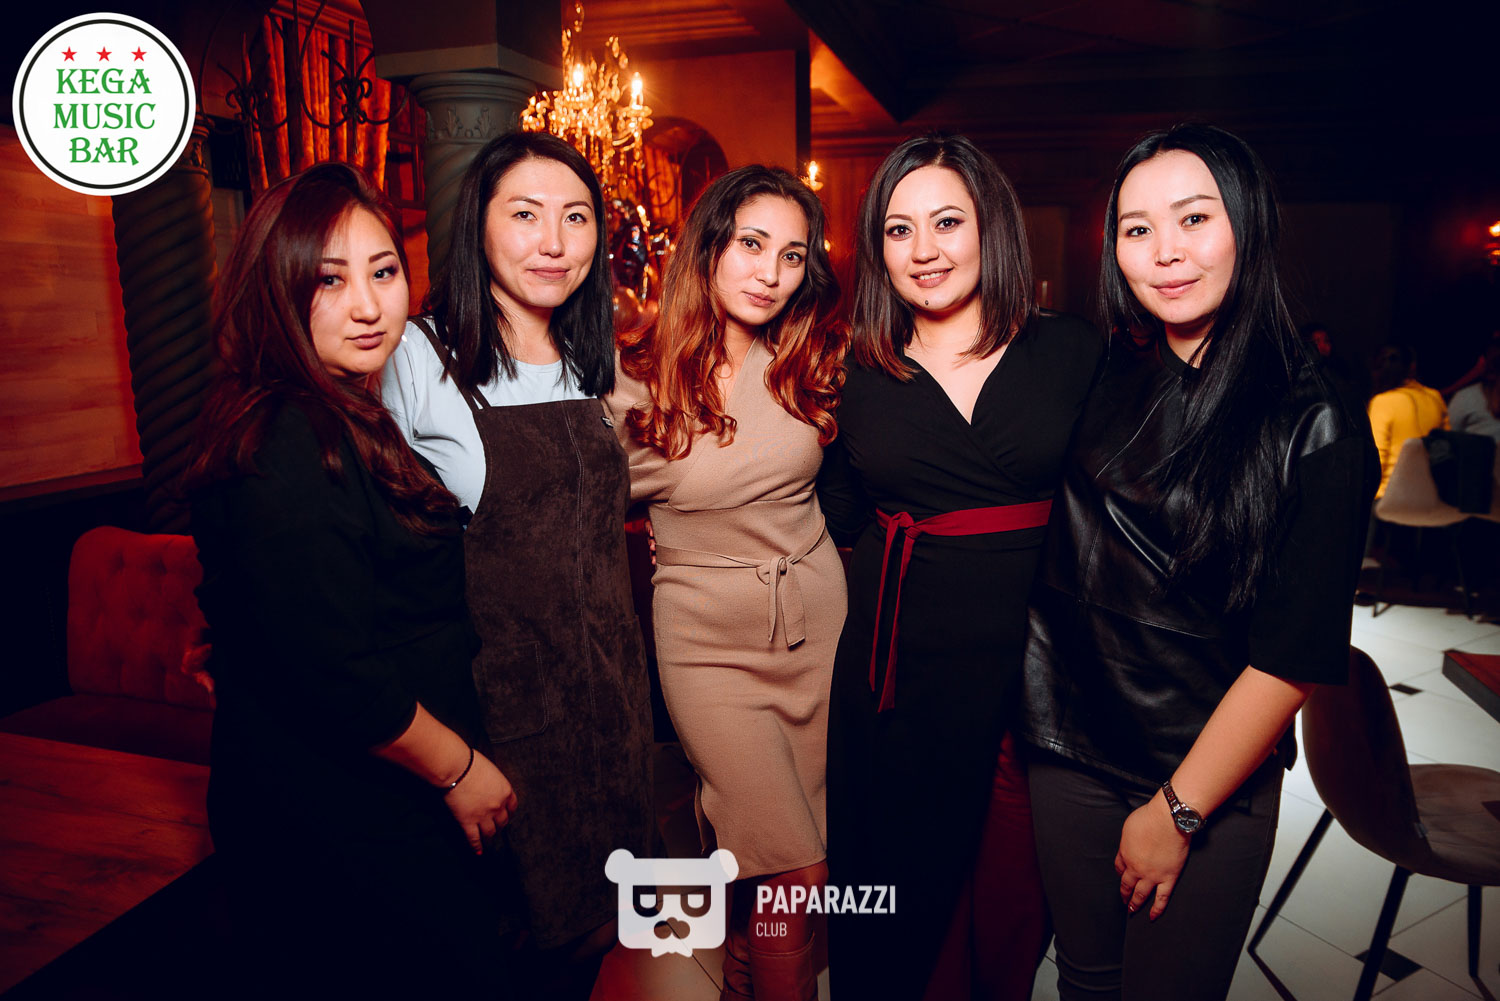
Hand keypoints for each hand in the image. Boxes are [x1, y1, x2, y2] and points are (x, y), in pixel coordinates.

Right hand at [443, 751, 518, 853]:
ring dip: (489, 835)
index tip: (506, 815)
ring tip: (487, 838)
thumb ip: (493, 783)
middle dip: (499, 825)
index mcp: (505, 791)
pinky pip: (474, 838)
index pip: (512, 807)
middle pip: (502, 821)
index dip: (508, 813)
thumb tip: (488, 786)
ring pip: (490, 832)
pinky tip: (478, 852)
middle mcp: (498, 806)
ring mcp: (483, 816)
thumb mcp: (491, 771)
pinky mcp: (468, 822)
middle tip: (495, 827)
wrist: (456, 769)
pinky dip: (476, 846)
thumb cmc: (471, 763)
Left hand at [1114, 792, 1189, 920]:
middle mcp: (1136, 868)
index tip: (1122, 876)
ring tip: (1132, 910)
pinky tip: (1152, 916)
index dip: (1120, 873)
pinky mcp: (1169, 878)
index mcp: (1126, 854)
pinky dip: (1157, 909)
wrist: (1168, 820)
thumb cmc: (1149, 818)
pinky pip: (1162, 898)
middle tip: (1123, 900)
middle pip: (1127, 884)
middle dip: (1124, 893)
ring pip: (1141, 895)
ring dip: (1135, 904)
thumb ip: (1127, 841)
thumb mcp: (1128, 827)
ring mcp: (1152, 876)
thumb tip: (1128, 846)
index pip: (1119, 868)